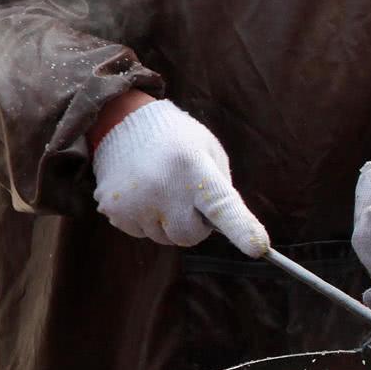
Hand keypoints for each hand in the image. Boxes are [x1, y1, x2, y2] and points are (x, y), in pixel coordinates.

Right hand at [91, 99, 269, 254]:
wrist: (123, 121)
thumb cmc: (176, 139)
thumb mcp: (208, 151)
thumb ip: (222, 189)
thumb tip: (224, 229)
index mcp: (194, 166)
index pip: (222, 205)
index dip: (241, 228)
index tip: (258, 248)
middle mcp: (163, 186)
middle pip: (189, 235)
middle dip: (193, 224)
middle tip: (185, 196)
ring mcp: (135, 200)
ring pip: (163, 237)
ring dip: (166, 221)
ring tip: (158, 187)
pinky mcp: (112, 209)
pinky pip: (140, 233)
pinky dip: (143, 218)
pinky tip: (140, 192)